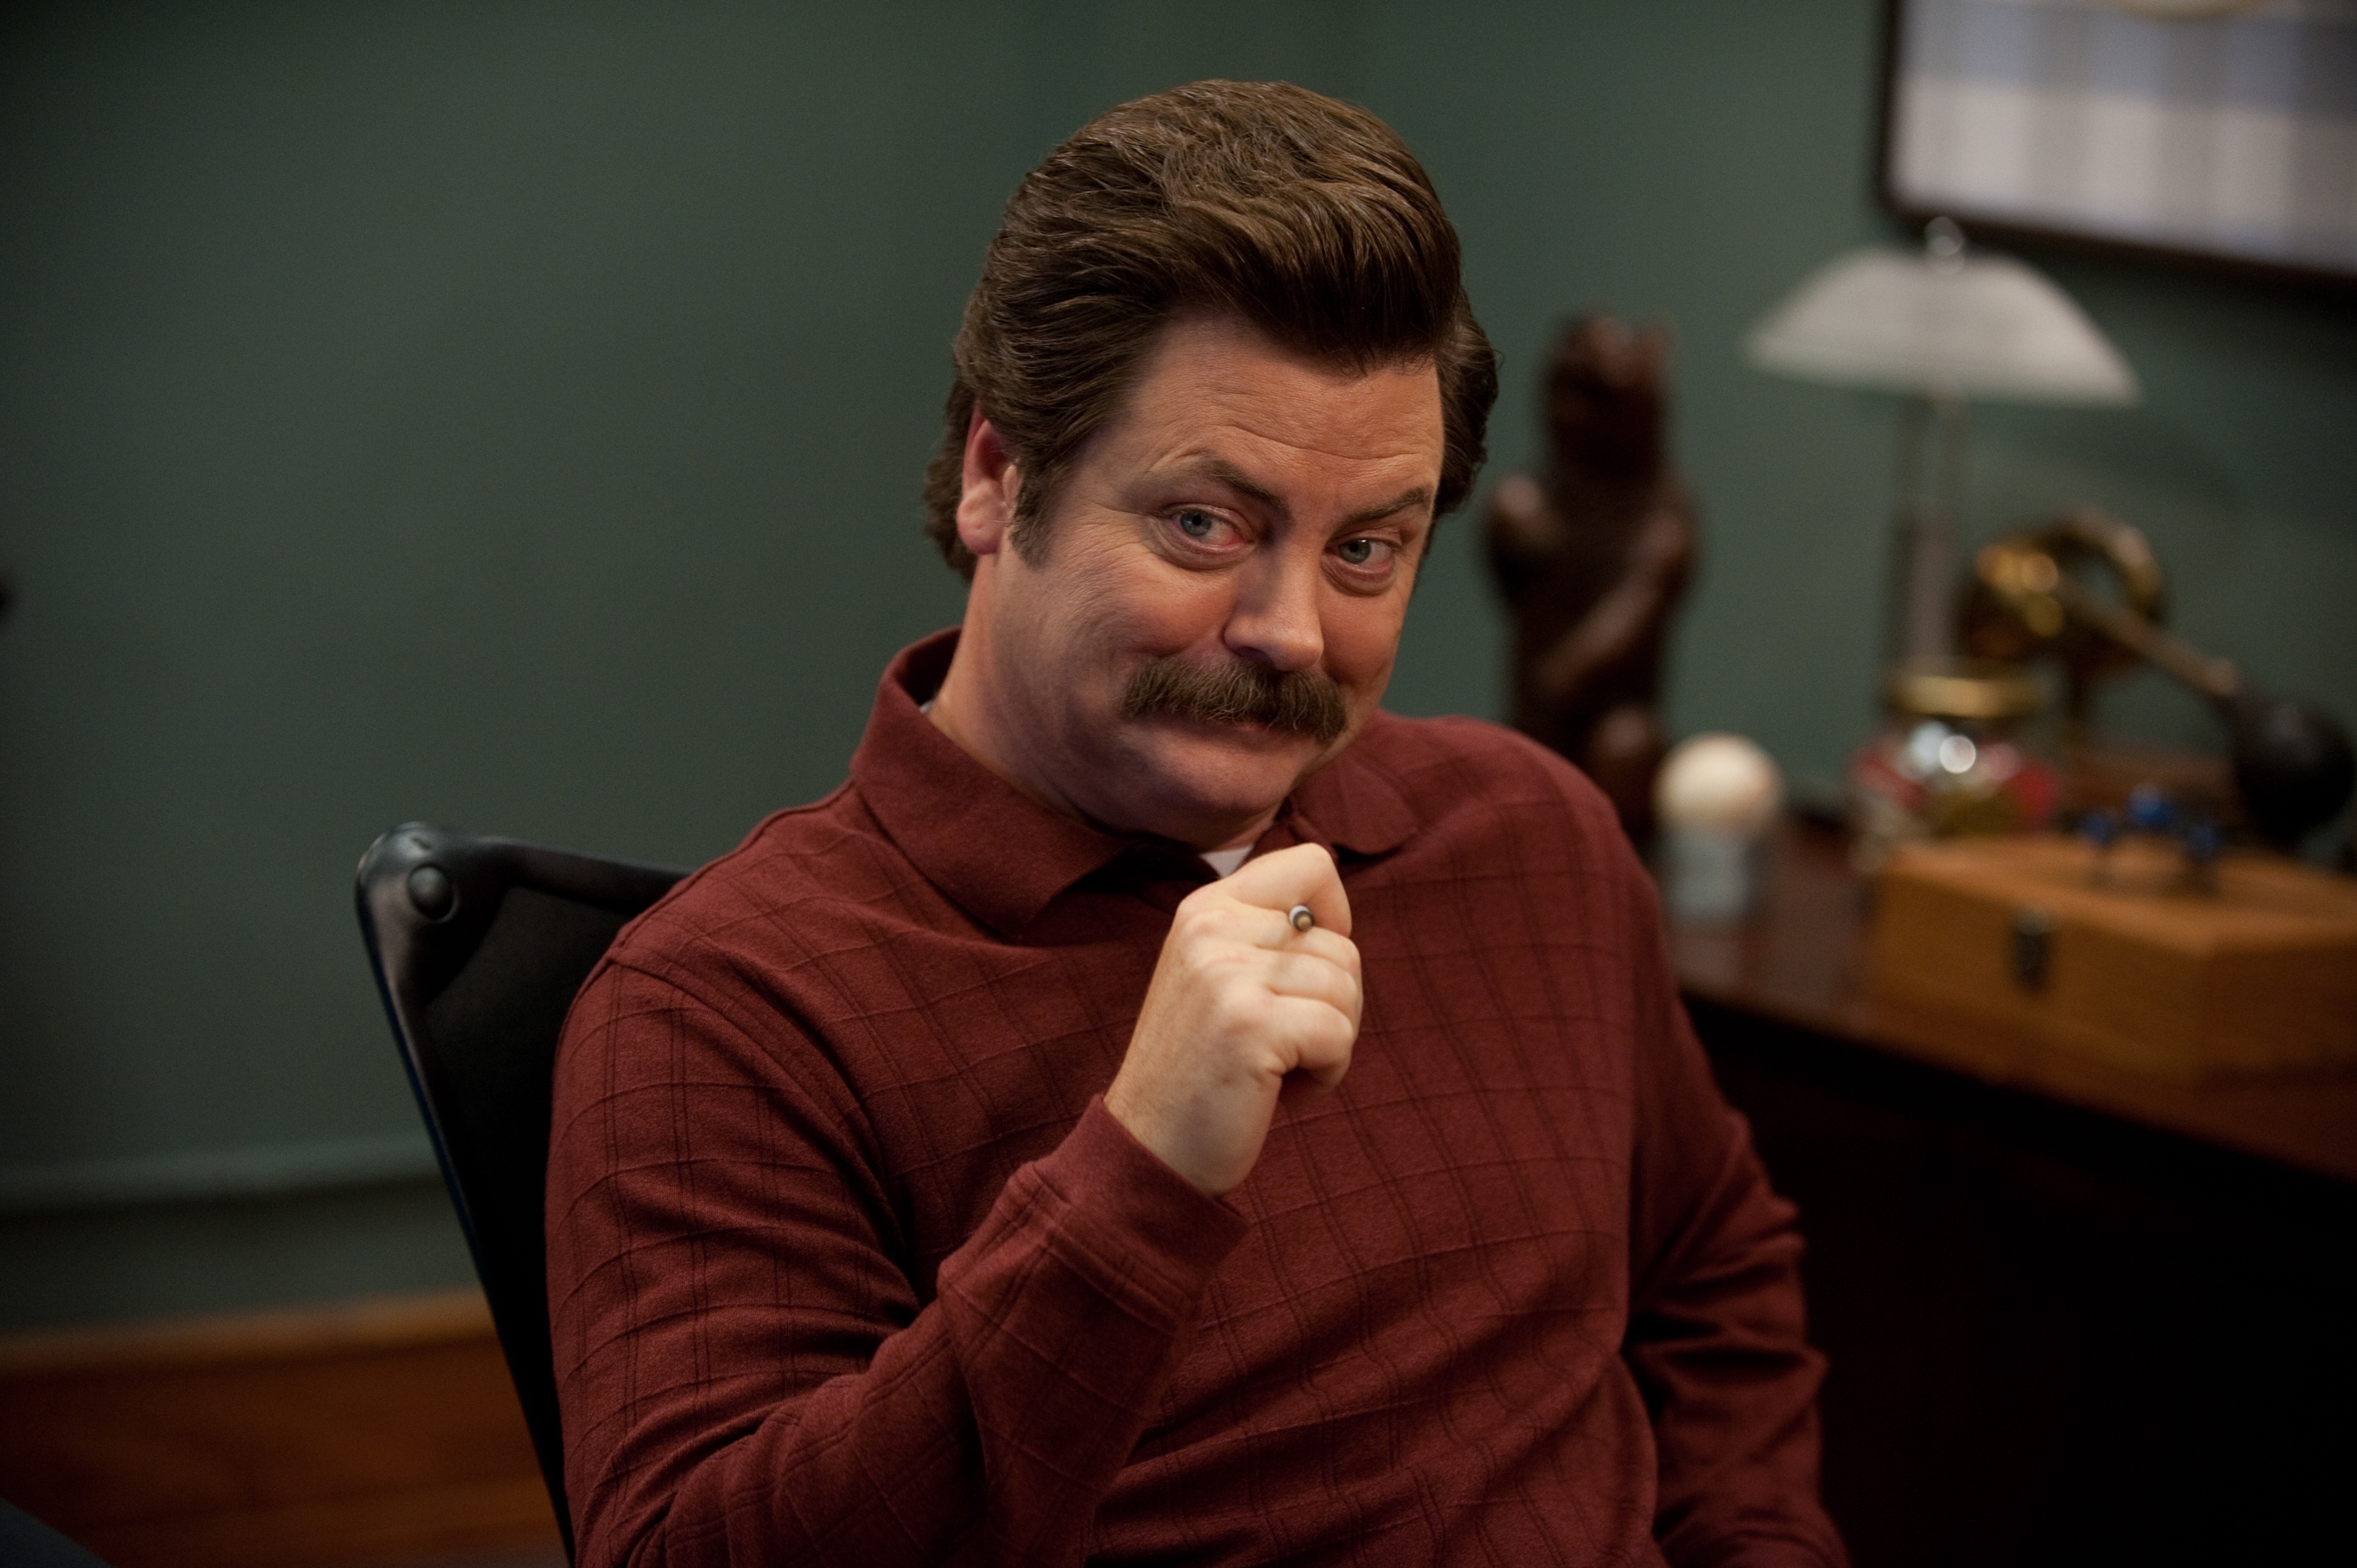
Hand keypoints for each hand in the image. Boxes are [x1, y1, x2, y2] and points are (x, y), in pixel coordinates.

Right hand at [1103, 843, 1359, 1196]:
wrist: (1147, 1148)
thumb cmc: (1203, 1070)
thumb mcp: (1219, 979)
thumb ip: (1266, 937)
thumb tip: (1337, 916)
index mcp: (1205, 908)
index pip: (1312, 863)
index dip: (1333, 918)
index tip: (1305, 973)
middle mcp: (1211, 927)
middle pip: (1341, 942)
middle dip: (1334, 1003)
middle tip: (1283, 1044)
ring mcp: (1226, 973)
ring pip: (1346, 988)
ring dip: (1332, 1042)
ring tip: (1277, 1067)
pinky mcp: (1249, 1023)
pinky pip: (1340, 1034)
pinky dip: (1328, 1073)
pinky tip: (1282, 1090)